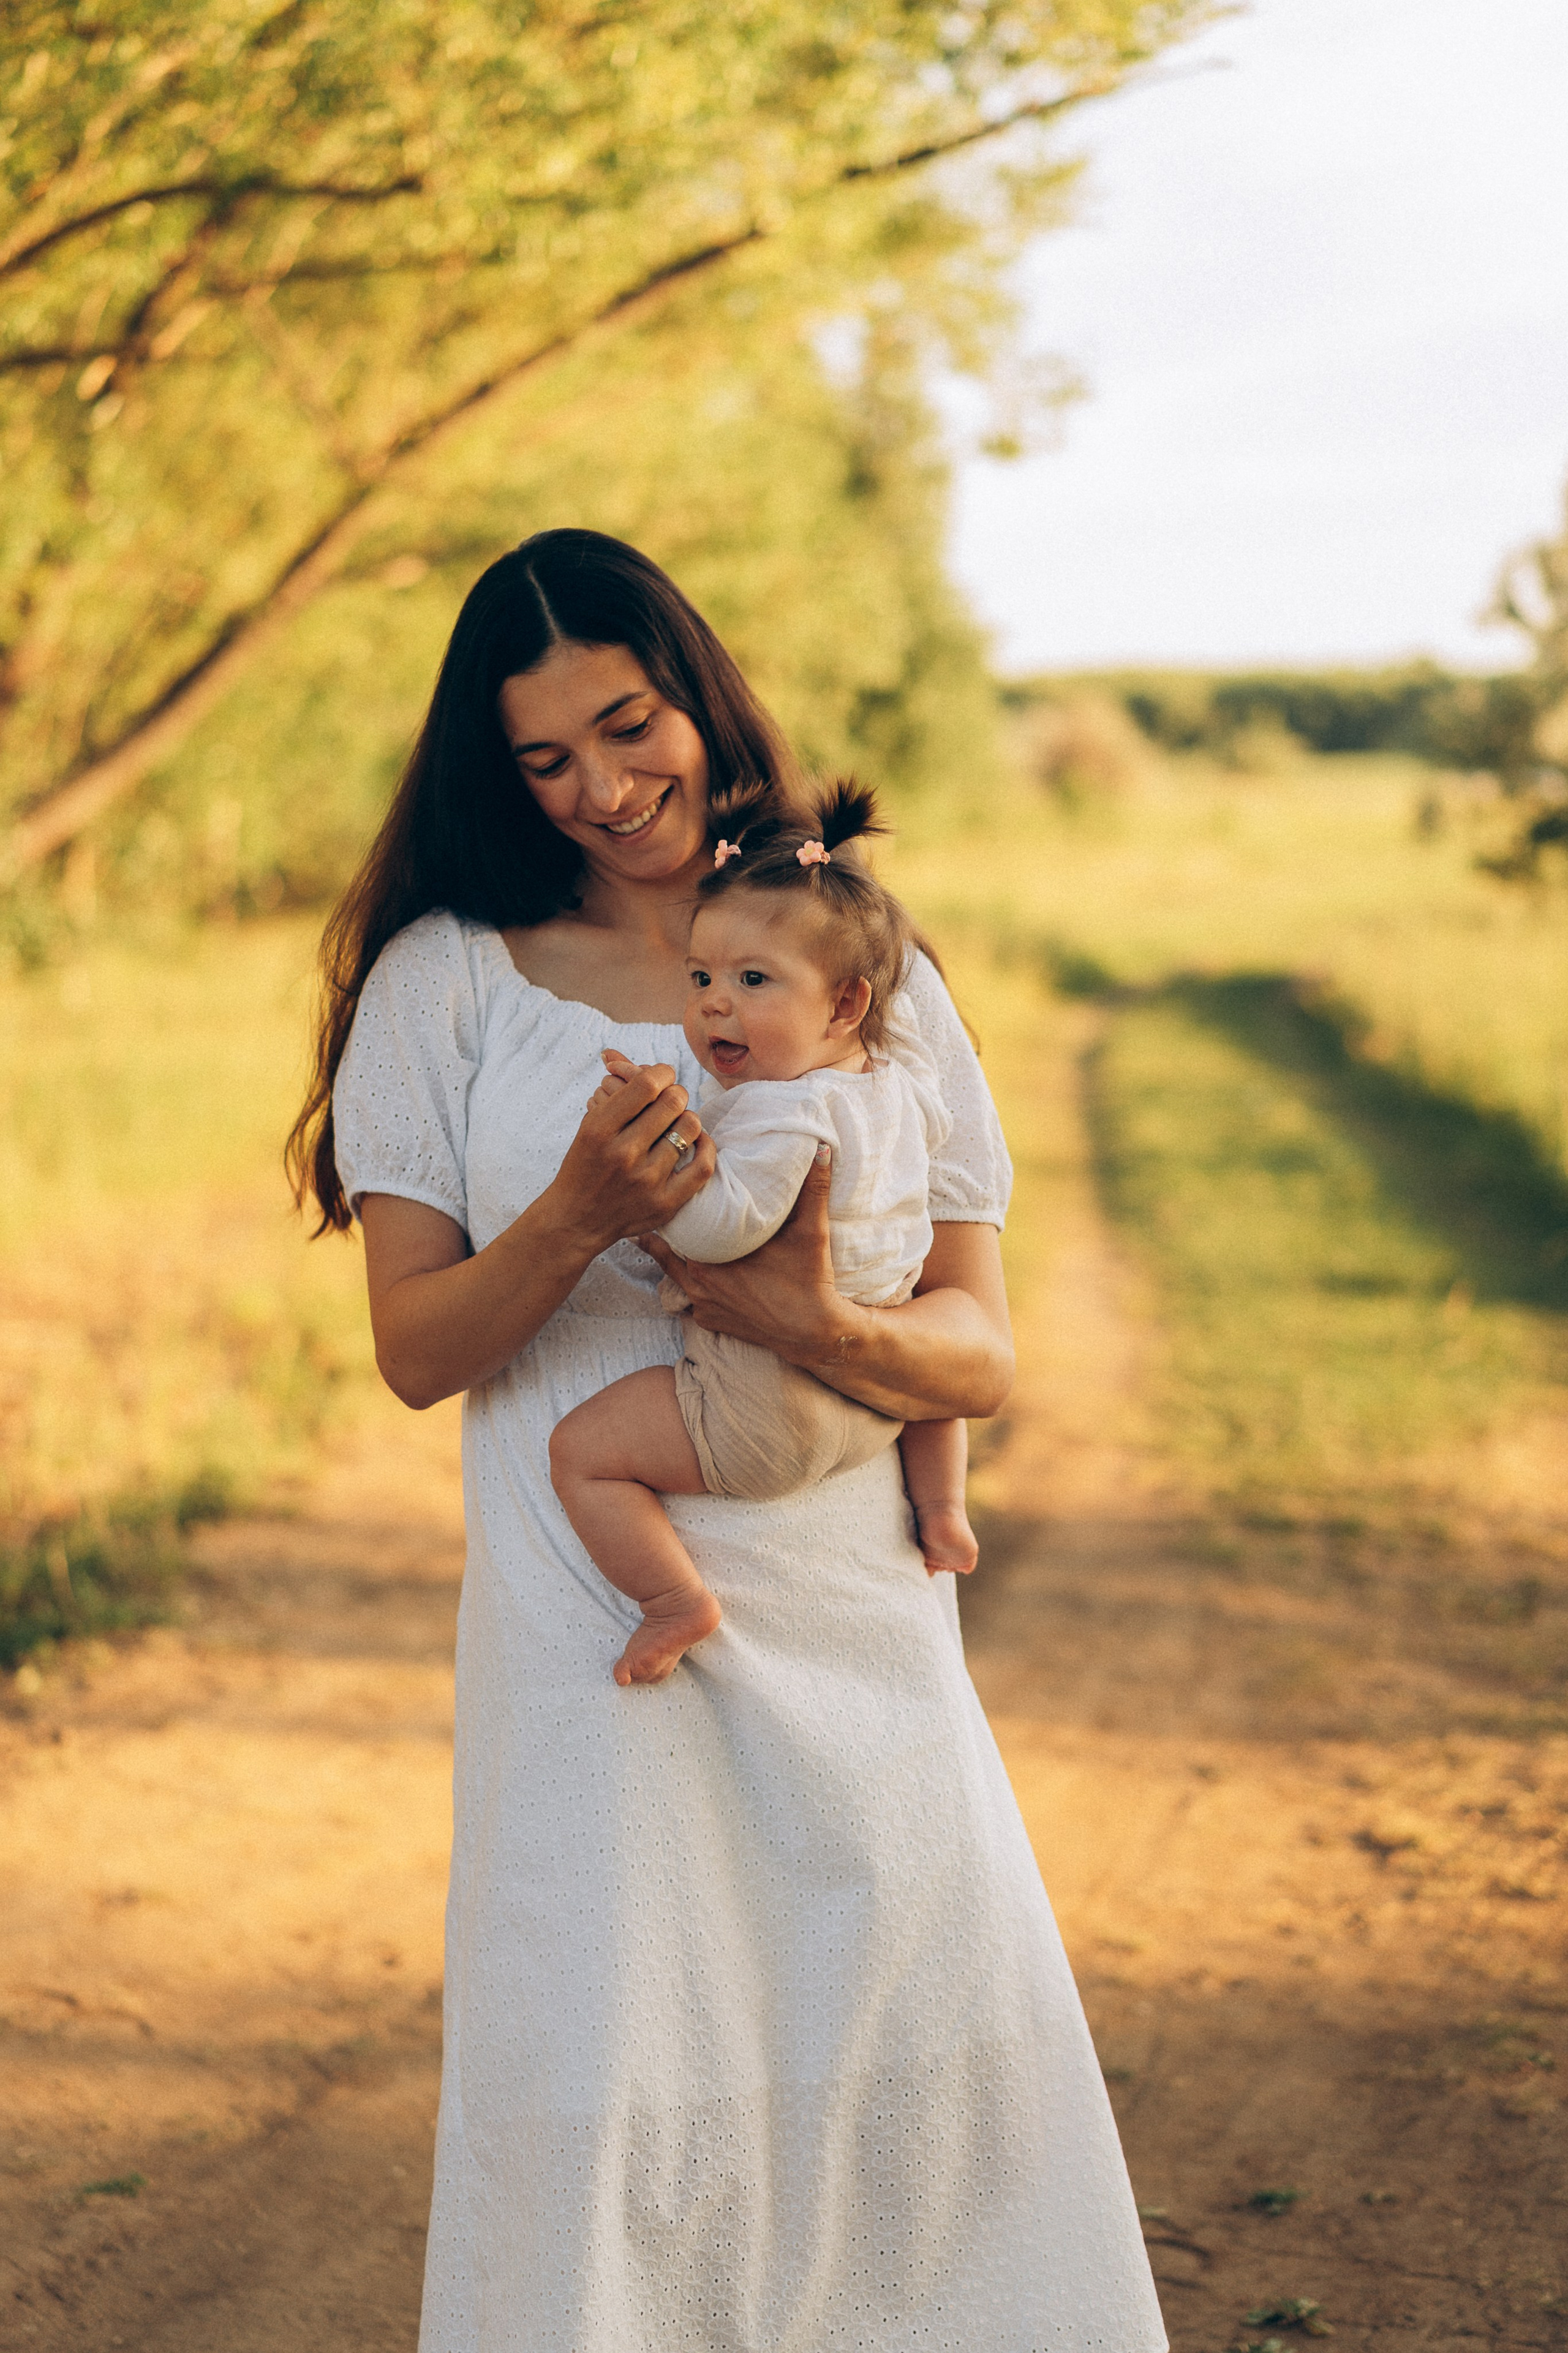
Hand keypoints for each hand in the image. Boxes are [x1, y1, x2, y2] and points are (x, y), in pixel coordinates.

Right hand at [551, 1058, 713, 1253]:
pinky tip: (697, 1140)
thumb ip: (613, 1092)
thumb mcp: (590, 1125)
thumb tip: (615, 1052)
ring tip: (677, 1123)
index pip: (648, 1084)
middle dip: (675, 1093)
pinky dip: (706, 1146)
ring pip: (690, 1127)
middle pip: (673, 1101)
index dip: (662, 1072)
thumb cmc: (586, 1164)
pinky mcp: (665, 1203)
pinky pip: (703, 1165)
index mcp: (600, 1129)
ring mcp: (646, 1181)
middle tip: (670, 1100)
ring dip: (687, 1118)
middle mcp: (623, 1154)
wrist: (576, 1219)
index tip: (661, 1078)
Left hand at [640, 1145, 857, 1367]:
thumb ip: (813, 1188)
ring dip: (671, 1258)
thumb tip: (820, 1147)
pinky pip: (686, 1299)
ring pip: (671, 1276)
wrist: (813, 1333)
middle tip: (654, 1207)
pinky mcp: (709, 1322)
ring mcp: (701, 1307)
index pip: (674, 1227)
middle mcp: (696, 1284)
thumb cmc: (808, 1281)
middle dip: (661, 1231)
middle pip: (663, 1251)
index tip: (662, 1189)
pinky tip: (692, 1271)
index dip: (667, 1208)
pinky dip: (687, 1285)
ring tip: (662, 1237)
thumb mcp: (811, 1231)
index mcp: (709, 1259)